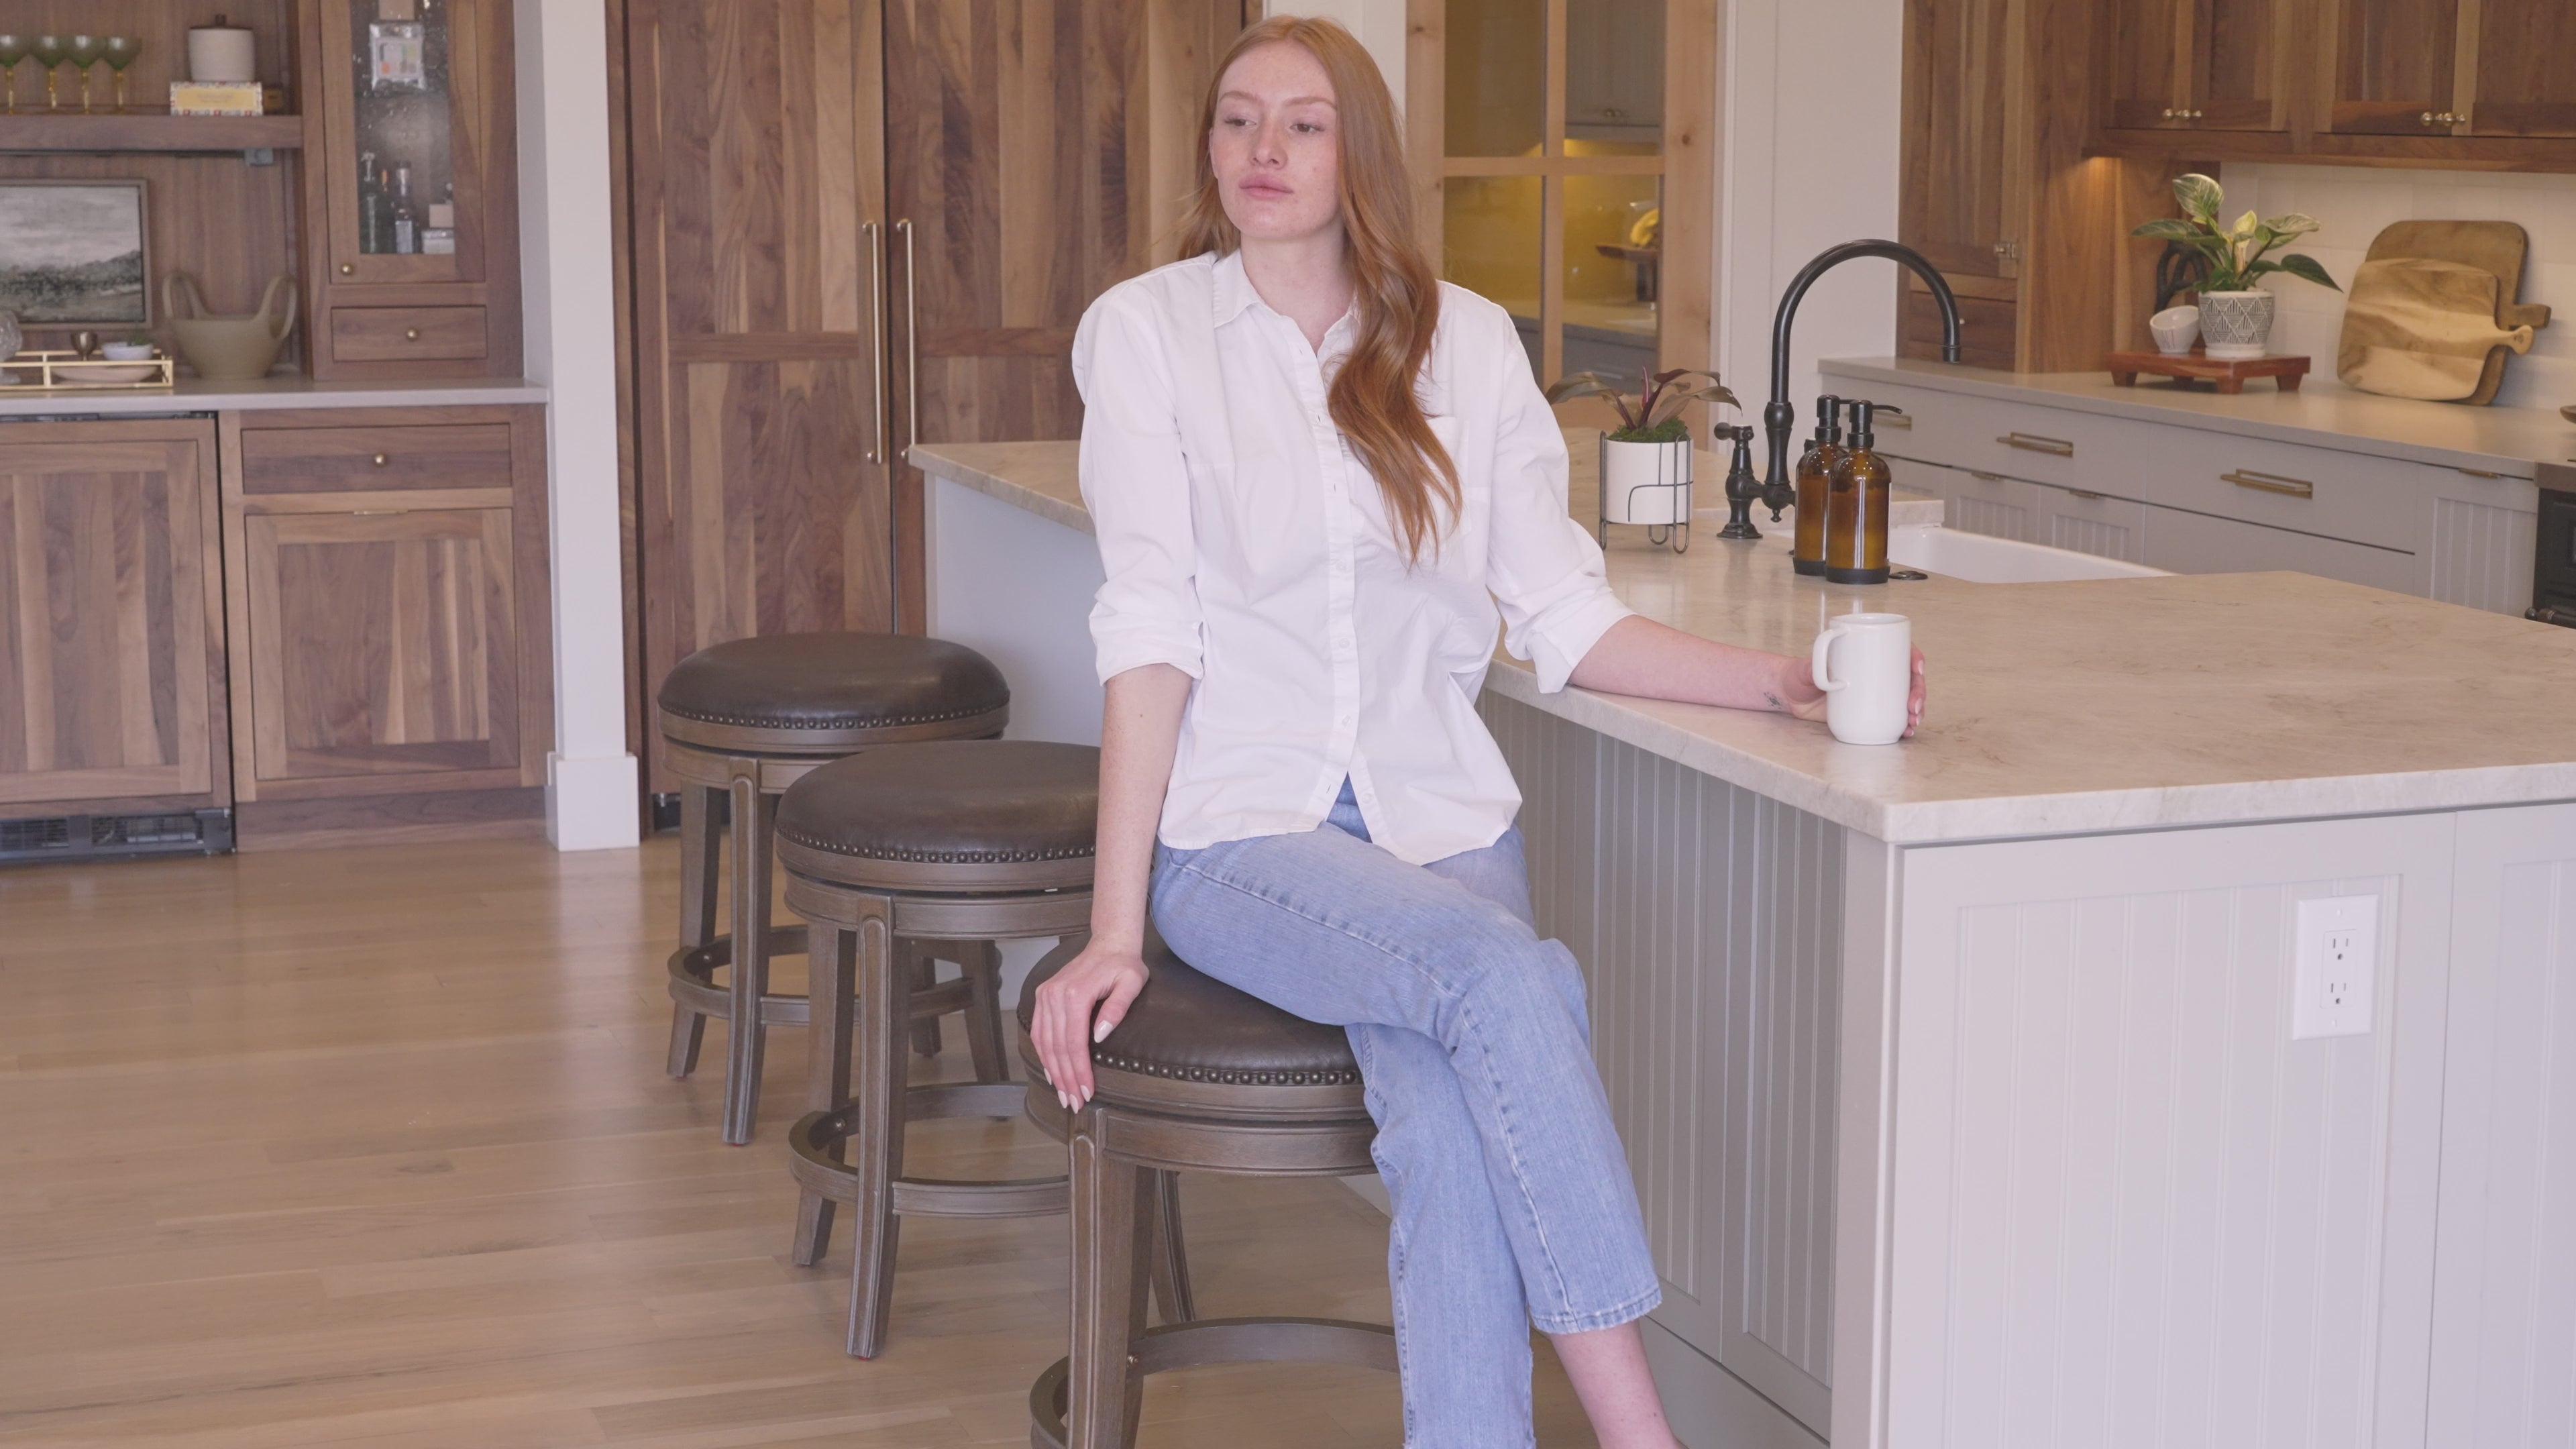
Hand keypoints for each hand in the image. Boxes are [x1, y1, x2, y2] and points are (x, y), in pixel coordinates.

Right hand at [1027, 937, 1150, 1109]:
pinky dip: (1042, 1053)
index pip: (1075, 1043)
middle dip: (1065, 1079)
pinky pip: (1038, 1030)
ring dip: (1052, 1071)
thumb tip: (1099, 1036)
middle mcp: (1055, 995)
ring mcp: (1046, 995)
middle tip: (1073, 1103)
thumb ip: (1117, 1009)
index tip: (1086, 1092)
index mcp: (1076, 994)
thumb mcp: (1132, 983)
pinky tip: (1050, 1071)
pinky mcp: (1043, 995)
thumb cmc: (1124, 964)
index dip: (1079, 1071)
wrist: (1109, 942)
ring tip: (1062, 1094)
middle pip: (1057, 1047)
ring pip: (1044, 1042)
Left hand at [1783, 647, 1928, 737]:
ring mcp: (1874, 694)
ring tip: (1912, 722)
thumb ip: (1813, 668)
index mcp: (1867, 654)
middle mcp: (1876, 674)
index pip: (1899, 652)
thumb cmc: (1799, 675)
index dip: (1914, 658)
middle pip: (1908, 679)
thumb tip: (1826, 676)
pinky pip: (1892, 718)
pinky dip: (1902, 725)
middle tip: (1913, 707)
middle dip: (1918, 692)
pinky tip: (1907, 731)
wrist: (1791, 697)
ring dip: (1916, 711)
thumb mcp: (1805, 668)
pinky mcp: (1868, 713)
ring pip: (1905, 699)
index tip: (1916, 669)